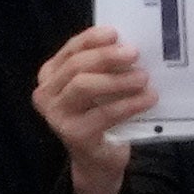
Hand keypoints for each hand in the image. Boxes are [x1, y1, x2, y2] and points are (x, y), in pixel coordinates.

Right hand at [35, 25, 159, 193]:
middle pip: (76, 66)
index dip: (92, 39)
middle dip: (106, 57)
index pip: (70, 50)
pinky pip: (104, 113)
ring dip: (117, 80)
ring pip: (84, 86)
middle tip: (134, 53)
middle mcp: (46, 95)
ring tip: (143, 78)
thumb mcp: (97, 87)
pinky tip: (147, 99)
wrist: (97, 161)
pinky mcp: (74, 135)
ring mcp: (56, 116)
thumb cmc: (98, 115)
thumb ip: (102, 67)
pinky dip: (129, 103)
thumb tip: (128, 44)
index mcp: (50, 76)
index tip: (115, 33)